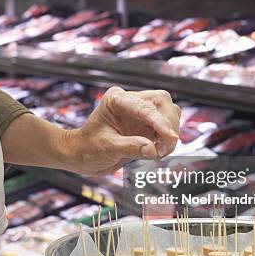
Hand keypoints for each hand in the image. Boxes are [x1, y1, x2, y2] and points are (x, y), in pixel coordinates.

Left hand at [63, 86, 180, 175]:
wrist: (83, 156)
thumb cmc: (88, 149)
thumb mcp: (107, 148)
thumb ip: (130, 147)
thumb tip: (153, 150)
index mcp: (116, 99)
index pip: (145, 107)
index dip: (160, 122)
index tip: (172, 138)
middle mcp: (130, 100)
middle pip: (162, 103)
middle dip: (168, 126)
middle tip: (163, 150)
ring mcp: (140, 110)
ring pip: (169, 112)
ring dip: (170, 133)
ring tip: (159, 153)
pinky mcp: (147, 123)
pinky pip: (167, 125)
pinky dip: (168, 139)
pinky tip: (158, 151)